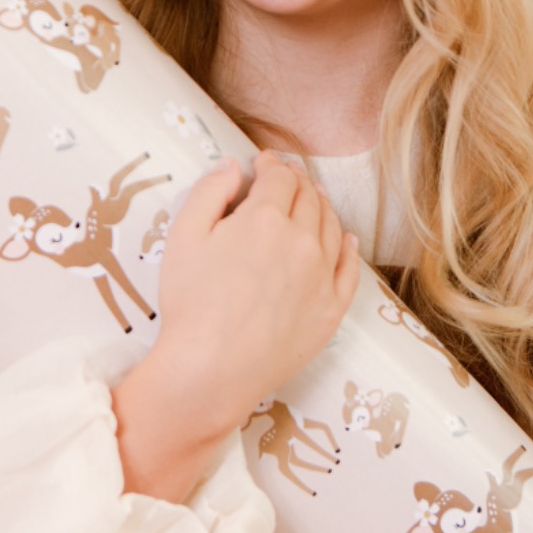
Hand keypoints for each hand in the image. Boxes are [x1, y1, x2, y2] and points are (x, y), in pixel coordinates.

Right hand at [112, 152, 359, 502]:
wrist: (210, 370)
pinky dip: (349, 249)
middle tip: (288, 176)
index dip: (271, 164)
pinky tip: (347, 240)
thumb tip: (232, 166)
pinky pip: (349, 270)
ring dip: (323, 206)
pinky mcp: (330, 311)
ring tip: (314, 199)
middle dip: (297, 180)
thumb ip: (209, 192)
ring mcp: (321, 277)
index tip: (263, 162)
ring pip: (332, 227)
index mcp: (265, 218)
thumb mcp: (184, 236)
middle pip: (308, 197)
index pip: (279, 177)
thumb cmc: (191, 303)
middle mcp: (302, 241)